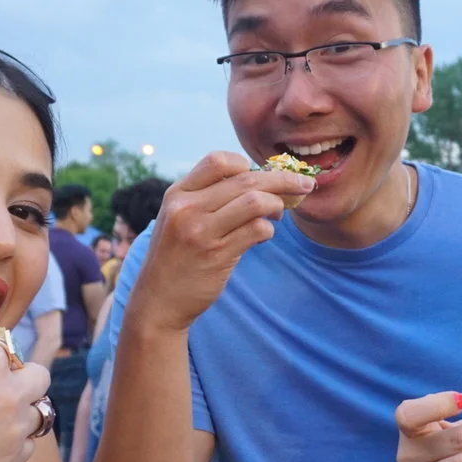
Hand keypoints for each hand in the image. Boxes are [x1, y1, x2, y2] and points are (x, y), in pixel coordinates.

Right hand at [0, 338, 50, 461]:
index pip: (7, 351)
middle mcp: (9, 391)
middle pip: (40, 379)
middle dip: (25, 381)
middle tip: (2, 391)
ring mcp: (13, 427)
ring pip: (37, 415)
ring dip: (20, 415)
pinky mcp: (10, 459)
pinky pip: (27, 447)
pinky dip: (14, 445)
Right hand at [127, 151, 313, 331]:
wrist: (157, 300)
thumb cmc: (175, 256)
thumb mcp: (177, 218)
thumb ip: (207, 198)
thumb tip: (257, 180)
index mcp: (177, 193)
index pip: (219, 161)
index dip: (247, 164)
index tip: (262, 175)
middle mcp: (187, 208)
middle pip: (246, 179)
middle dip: (283, 179)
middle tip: (304, 184)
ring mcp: (201, 232)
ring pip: (255, 202)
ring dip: (278, 203)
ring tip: (281, 211)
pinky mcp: (217, 255)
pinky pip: (256, 230)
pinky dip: (268, 229)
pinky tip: (265, 233)